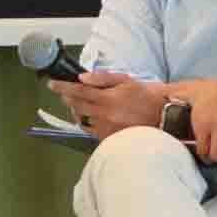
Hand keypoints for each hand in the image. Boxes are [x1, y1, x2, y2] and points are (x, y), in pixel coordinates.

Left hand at [49, 71, 169, 140]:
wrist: (164, 116)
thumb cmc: (146, 95)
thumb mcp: (127, 80)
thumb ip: (102, 79)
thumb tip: (81, 78)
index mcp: (108, 98)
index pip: (78, 91)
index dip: (62, 87)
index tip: (52, 84)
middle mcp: (105, 115)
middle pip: (76, 106)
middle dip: (68, 98)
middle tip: (66, 93)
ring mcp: (106, 128)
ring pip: (82, 119)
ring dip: (77, 111)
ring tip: (81, 105)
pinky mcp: (110, 139)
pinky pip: (91, 130)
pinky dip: (87, 122)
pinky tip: (92, 117)